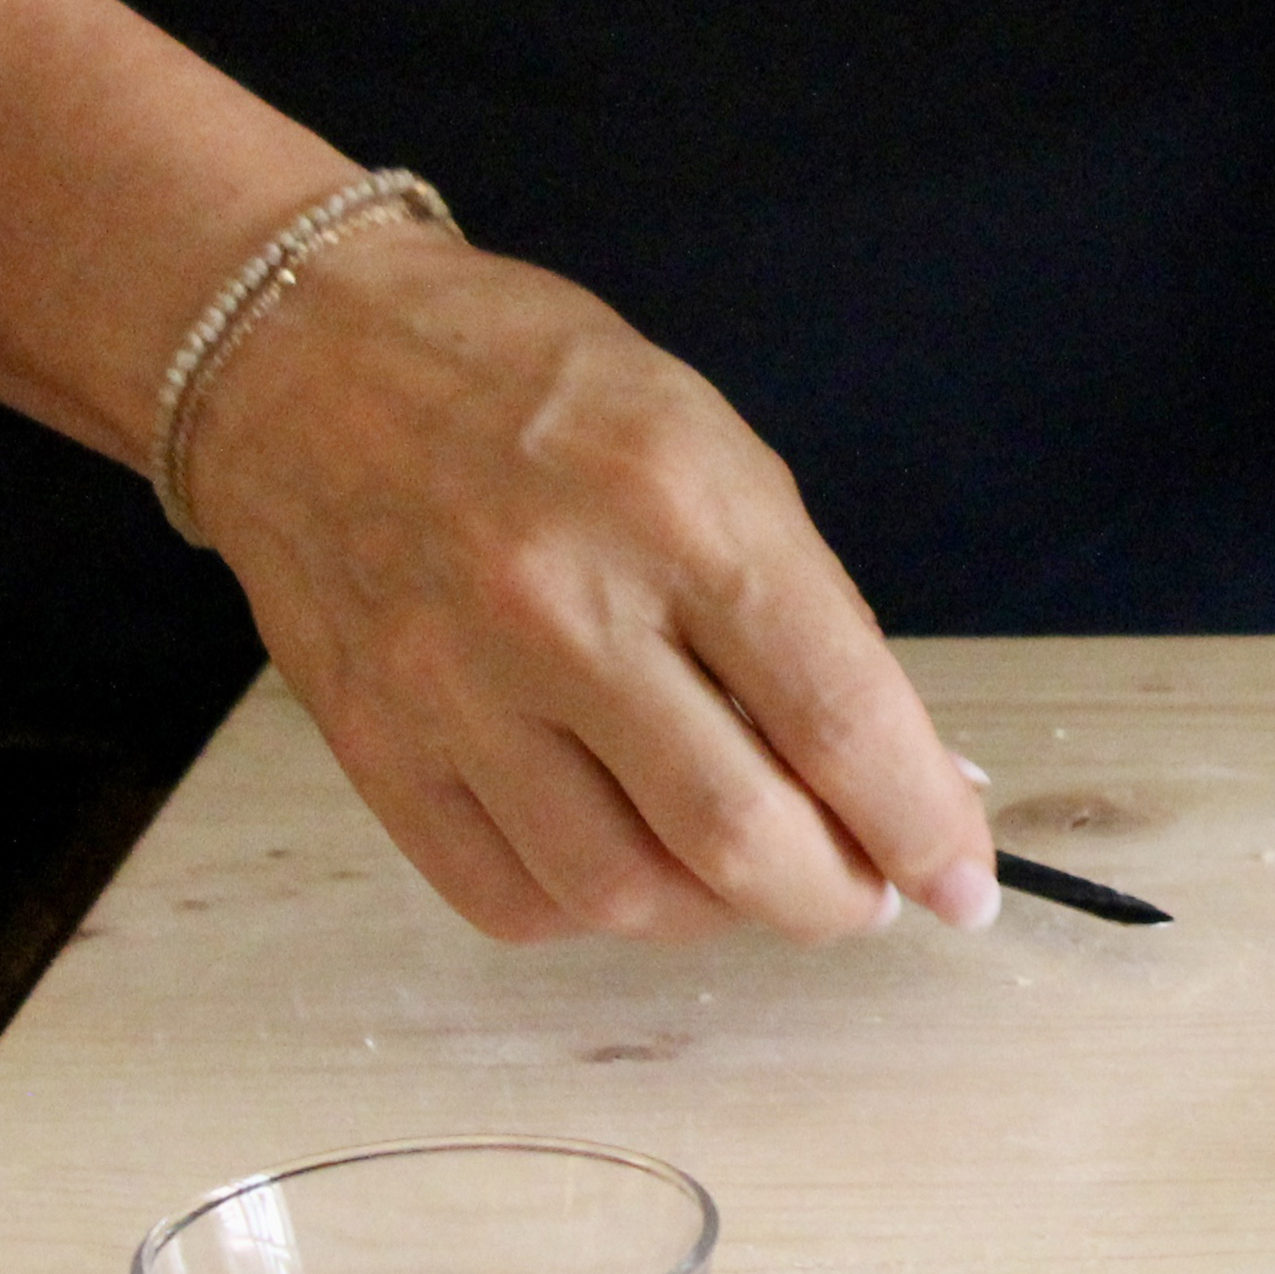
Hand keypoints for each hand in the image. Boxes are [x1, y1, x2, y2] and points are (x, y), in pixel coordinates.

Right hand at [176, 224, 995, 942]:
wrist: (310, 358)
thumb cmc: (539, 392)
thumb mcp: (716, 453)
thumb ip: (808, 620)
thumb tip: (908, 775)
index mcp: (681, 512)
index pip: (838, 720)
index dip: (922, 828)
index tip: (964, 882)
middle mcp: (564, 609)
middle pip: (739, 839)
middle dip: (836, 897)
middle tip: (864, 891)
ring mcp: (455, 688)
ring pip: (623, 895)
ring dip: (720, 915)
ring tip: (750, 872)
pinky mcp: (374, 746)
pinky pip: (508, 901)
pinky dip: (596, 913)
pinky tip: (630, 859)